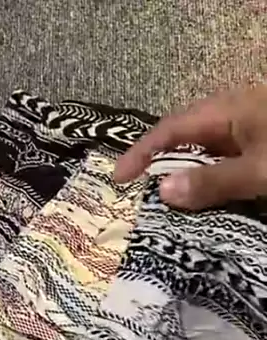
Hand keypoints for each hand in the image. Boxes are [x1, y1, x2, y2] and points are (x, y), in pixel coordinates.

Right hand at [114, 84, 266, 209]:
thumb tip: (162, 191)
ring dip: (184, 169)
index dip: (140, 152)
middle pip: (185, 133)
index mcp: (226, 110)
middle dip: (158, 158)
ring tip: (167, 196)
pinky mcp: (261, 139)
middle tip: (137, 188)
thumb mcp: (256, 170)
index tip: (118, 178)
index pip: (169, 129)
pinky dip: (207, 172)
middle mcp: (233, 111)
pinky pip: (224, 155)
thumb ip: (212, 181)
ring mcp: (250, 124)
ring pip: (205, 146)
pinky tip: (205, 191)